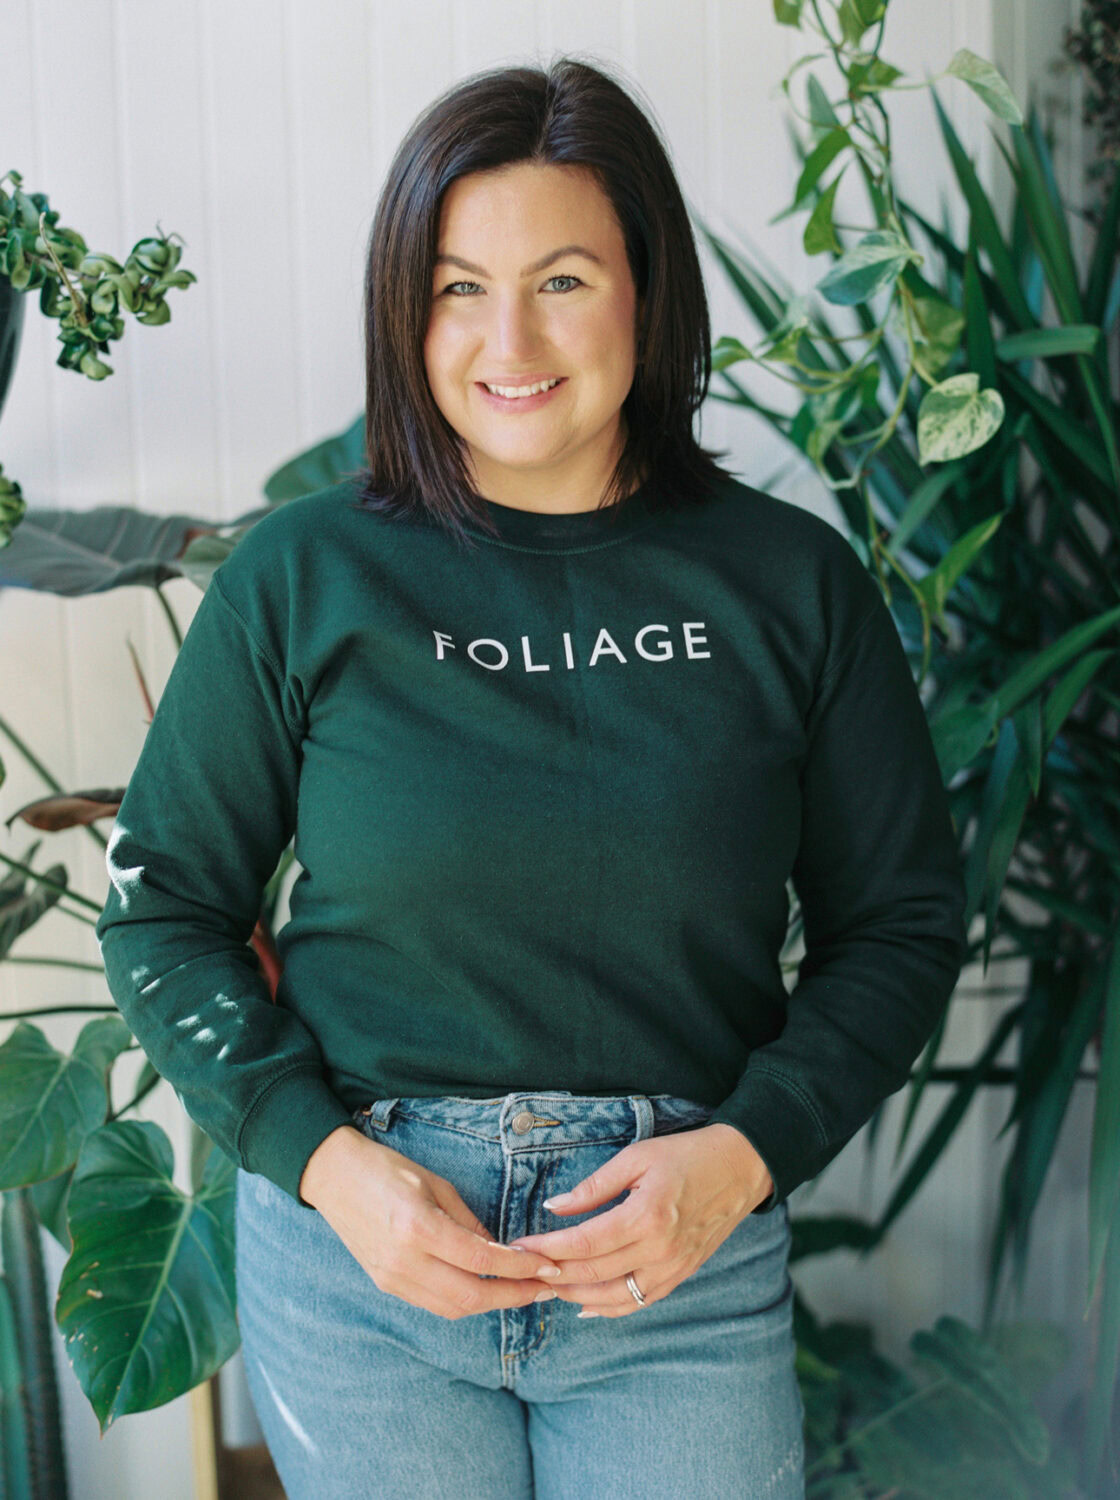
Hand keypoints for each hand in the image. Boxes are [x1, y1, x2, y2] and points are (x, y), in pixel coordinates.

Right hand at [299, 1125, 564, 1318]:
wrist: (332, 1176)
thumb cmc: (386, 1169)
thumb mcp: (435, 1184)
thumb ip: (469, 1222)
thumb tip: (501, 1252)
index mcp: (419, 1228)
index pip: (482, 1259)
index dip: (520, 1267)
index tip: (548, 1265)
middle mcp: (405, 1261)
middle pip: (471, 1296)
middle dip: (514, 1296)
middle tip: (545, 1287)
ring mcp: (392, 1278)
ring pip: (453, 1308)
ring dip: (491, 1304)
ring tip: (523, 1292)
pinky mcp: (386, 1285)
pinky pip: (433, 1304)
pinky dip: (463, 1301)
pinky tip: (485, 1289)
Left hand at [503, 1123, 773, 1316]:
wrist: (740, 1169)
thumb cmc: (686, 1156)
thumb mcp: (638, 1157)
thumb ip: (595, 1186)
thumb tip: (555, 1207)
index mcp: (646, 1215)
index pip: (584, 1243)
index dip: (548, 1247)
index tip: (520, 1245)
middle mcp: (659, 1249)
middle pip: (594, 1273)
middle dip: (554, 1273)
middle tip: (524, 1269)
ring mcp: (672, 1267)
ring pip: (614, 1297)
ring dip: (576, 1295)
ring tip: (547, 1287)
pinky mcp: (681, 1275)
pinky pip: (639, 1301)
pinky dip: (610, 1308)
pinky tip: (586, 1306)